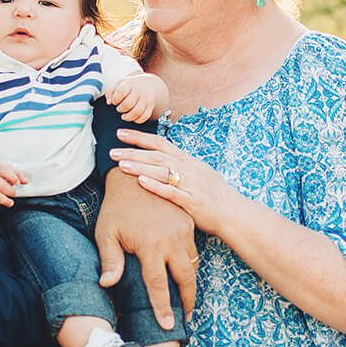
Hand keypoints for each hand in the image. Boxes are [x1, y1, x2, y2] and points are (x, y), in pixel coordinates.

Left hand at [97, 157, 197, 329]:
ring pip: (193, 264)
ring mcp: (183, 230)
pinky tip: (184, 272)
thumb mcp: (106, 233)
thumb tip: (107, 285)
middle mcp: (172, 240)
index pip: (159, 286)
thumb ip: (109, 260)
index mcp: (151, 246)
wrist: (132, 177)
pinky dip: (191, 263)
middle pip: (186, 278)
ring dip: (190, 282)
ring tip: (185, 297)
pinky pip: (193, 249)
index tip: (168, 325)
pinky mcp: (188, 222)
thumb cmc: (115, 208)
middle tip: (185, 315)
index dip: (163, 308)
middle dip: (187, 300)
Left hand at [106, 74, 163, 122]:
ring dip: (128, 117)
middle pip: (128, 104)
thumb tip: (109, 102)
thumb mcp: (118, 84)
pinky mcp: (151, 106)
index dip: (115, 99)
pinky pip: (144, 117)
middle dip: (120, 109)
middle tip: (119, 109)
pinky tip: (132, 117)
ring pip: (137, 112)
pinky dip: (137, 120)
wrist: (146, 85)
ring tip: (124, 116)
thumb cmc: (128, 87)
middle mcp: (139, 90)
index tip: (114, 101)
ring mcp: (146, 99)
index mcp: (129, 83)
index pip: (121, 91)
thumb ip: (110, 91)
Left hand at [110, 130, 243, 237]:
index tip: (120, 133)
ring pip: (162, 171)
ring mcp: (191, 184)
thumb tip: (162, 159)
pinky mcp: (192, 201)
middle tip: (112, 150)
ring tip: (120, 164)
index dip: (139, 137)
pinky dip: (156, 186)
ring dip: (140, 166)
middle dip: (133, 152)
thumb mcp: (199, 173)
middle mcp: (189, 169)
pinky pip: (171, 192)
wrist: (233, 213)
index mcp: (188, 161)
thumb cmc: (215, 195)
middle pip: (156, 155)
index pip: (160, 144)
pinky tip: (141, 182)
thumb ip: (181, 166)